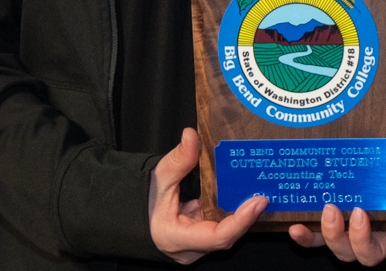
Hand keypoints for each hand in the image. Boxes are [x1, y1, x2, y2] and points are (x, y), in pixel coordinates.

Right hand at [149, 128, 266, 262]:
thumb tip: (192, 135)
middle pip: (226, 236)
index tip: (258, 201)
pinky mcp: (196, 240)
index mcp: (177, 239)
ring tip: (254, 193)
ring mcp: (194, 248)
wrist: (124, 215)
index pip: (219, 237)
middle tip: (261, 193)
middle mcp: (190, 250)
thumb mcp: (158, 178)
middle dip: (245, 216)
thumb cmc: (137, 201)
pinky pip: (216, 228)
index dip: (241, 220)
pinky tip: (237, 197)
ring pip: (223, 233)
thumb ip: (178, 160)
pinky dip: (226, 213)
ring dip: (237, 215)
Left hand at [288, 157, 385, 263]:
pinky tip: (289, 218)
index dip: (363, 240)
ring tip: (299, 223)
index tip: (361, 213)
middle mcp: (359, 232)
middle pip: (344, 251)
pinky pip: (309, 225)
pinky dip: (299, 227)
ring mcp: (339, 222)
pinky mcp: (322, 208)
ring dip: (310, 237)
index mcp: (385, 233)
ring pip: (322, 242)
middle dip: (335, 236)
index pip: (371, 252)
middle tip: (331, 208)